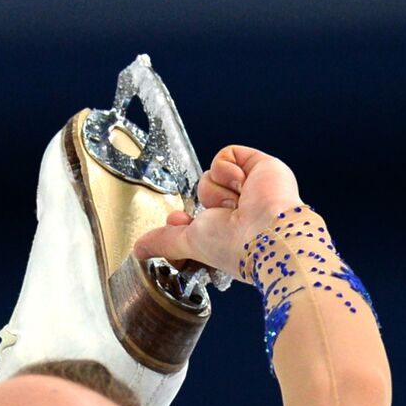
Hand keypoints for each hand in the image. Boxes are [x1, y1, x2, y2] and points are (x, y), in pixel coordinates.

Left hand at [132, 145, 302, 282]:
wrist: (267, 233)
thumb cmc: (233, 245)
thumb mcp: (188, 243)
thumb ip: (164, 242)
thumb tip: (138, 250)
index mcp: (227, 229)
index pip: (196, 215)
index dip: (185, 217)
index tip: (181, 221)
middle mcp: (240, 208)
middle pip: (203, 191)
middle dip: (208, 202)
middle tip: (223, 215)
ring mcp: (251, 186)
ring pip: (211, 174)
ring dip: (219, 190)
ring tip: (239, 204)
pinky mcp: (261, 166)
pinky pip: (227, 155)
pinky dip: (229, 170)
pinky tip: (244, 186)